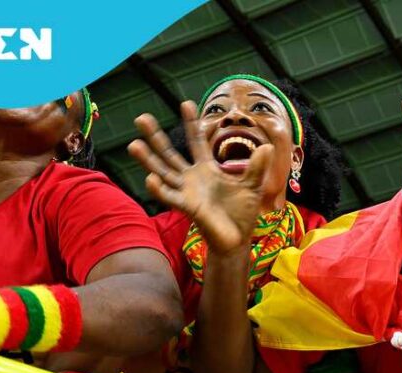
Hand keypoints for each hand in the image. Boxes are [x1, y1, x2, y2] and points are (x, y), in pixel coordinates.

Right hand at [127, 101, 277, 253]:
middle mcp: (192, 178)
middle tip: (141, 118)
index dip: (191, 123)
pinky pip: (170, 197)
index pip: (196, 142)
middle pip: (169, 153)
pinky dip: (159, 189)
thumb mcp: (252, 186)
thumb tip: (268, 146)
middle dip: (155, 136)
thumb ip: (256, 167)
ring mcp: (187, 192)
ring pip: (163, 172)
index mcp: (207, 169)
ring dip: (148, 160)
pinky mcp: (187, 207)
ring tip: (133, 144)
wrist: (237, 239)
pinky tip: (150, 178)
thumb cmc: (242, 213)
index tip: (185, 103)